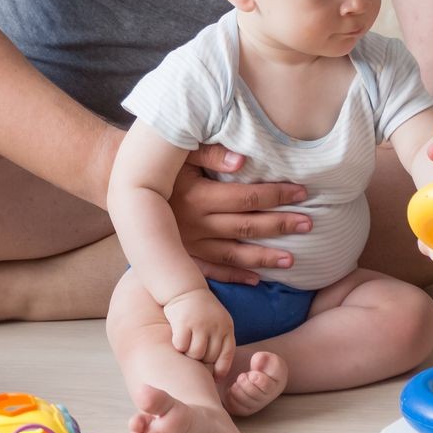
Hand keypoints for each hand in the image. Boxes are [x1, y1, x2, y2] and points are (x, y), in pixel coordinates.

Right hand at [162, 288, 235, 376]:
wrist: (184, 287)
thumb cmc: (200, 310)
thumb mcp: (217, 321)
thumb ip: (218, 341)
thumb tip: (217, 372)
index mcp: (226, 327)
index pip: (227, 355)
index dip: (221, 368)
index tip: (215, 376)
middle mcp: (216, 326)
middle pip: (209, 357)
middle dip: (201, 359)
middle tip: (193, 351)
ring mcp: (201, 324)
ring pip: (195, 354)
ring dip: (188, 353)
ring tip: (186, 343)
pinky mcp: (184, 323)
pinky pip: (181, 346)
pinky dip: (178, 345)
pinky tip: (176, 337)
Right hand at [170, 145, 309, 284]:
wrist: (123, 186)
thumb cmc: (161, 164)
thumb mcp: (181, 151)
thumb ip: (210, 152)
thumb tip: (243, 159)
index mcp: (197, 196)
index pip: (246, 197)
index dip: (277, 194)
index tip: (303, 191)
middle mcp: (194, 224)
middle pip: (246, 226)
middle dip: (280, 225)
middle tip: (309, 224)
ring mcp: (189, 245)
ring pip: (234, 254)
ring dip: (265, 256)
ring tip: (293, 259)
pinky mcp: (183, 257)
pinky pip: (213, 271)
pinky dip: (236, 277)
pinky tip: (258, 280)